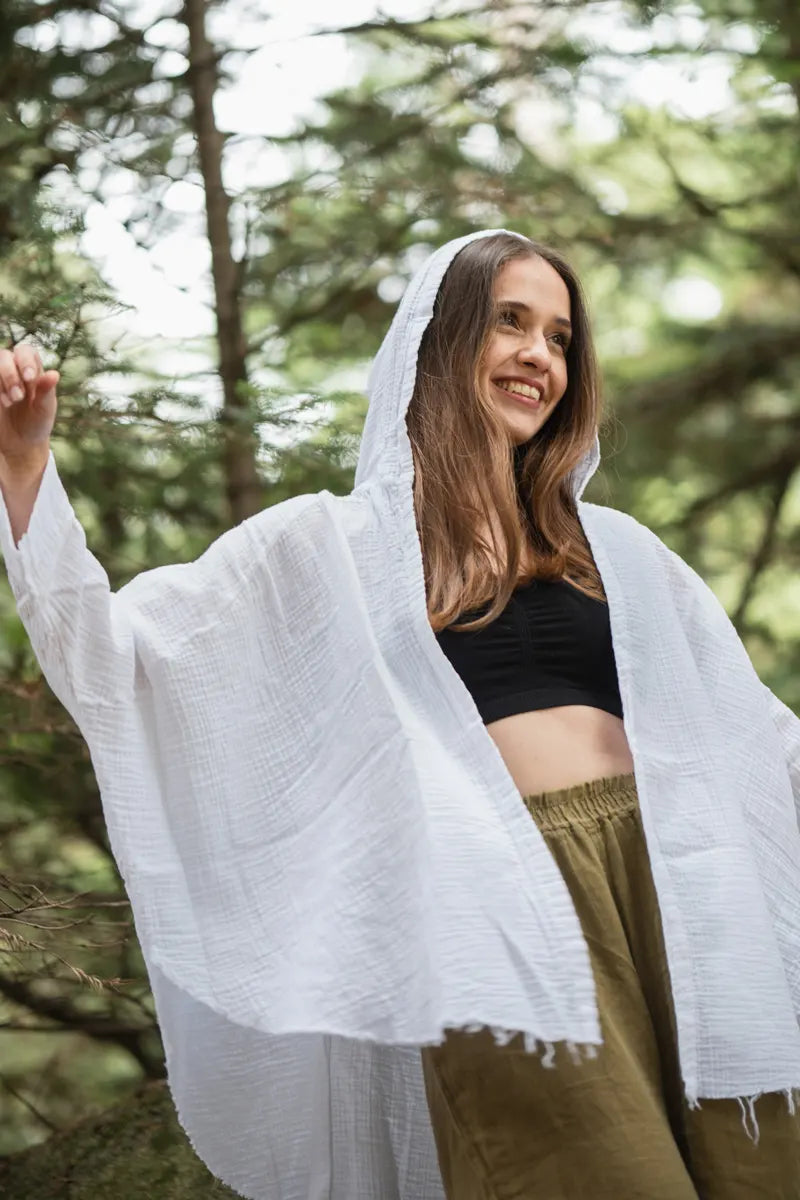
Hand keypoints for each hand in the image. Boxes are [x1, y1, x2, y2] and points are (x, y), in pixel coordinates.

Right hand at [0, 343, 59, 468]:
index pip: (25, 351)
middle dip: (10, 374)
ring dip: (2, 380)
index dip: (25, 360)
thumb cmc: (37, 423)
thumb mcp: (44, 409)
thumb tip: (54, 374)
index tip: (29, 378)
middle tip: (19, 397)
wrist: (20, 443)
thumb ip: (46, 391)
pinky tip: (3, 403)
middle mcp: (13, 370)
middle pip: (5, 356)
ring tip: (11, 402)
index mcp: (32, 370)